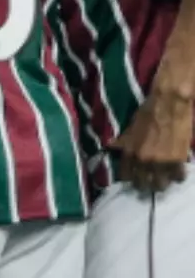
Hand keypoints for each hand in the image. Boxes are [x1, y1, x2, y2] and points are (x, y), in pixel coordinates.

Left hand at [112, 66, 192, 192]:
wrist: (168, 104)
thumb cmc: (147, 112)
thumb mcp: (129, 128)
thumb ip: (123, 142)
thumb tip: (112, 148)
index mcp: (128, 152)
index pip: (125, 176)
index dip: (131, 178)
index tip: (136, 178)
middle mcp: (142, 160)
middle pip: (143, 185)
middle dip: (147, 185)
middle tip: (152, 180)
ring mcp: (160, 162)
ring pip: (161, 185)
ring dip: (163, 182)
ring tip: (165, 178)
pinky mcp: (177, 160)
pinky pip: (178, 177)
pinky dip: (178, 176)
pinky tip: (178, 171)